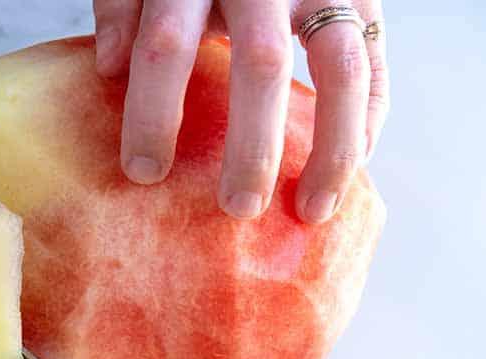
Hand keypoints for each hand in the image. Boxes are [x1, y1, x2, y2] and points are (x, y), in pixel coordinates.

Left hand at [94, 0, 388, 222]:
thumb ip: (124, 8)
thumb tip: (110, 69)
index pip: (167, 44)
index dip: (152, 111)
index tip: (143, 174)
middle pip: (262, 64)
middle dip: (252, 147)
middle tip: (238, 210)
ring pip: (342, 70)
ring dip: (332, 148)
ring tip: (312, 211)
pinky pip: (375, 65)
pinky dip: (368, 120)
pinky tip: (349, 169)